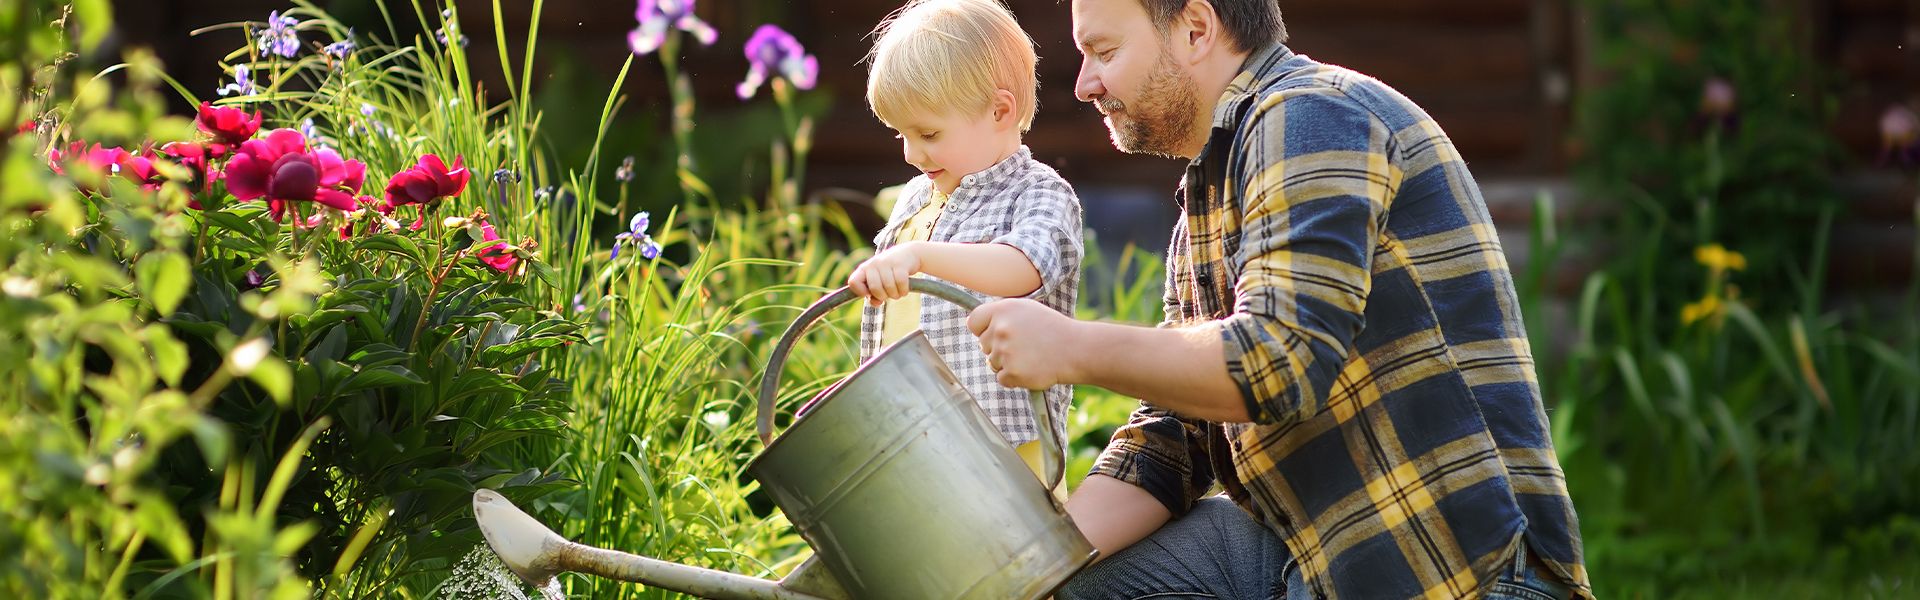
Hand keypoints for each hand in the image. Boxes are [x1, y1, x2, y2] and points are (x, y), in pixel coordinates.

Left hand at [847, 242, 922, 304]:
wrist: (909, 254)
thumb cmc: (891, 272)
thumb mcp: (880, 281)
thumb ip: (874, 293)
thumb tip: (875, 303)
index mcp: (864, 268)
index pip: (853, 282)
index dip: (860, 292)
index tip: (869, 294)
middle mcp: (873, 264)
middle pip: (874, 288)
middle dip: (883, 296)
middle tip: (889, 294)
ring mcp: (886, 262)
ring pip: (889, 287)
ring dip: (895, 294)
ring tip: (898, 292)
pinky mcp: (899, 263)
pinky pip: (900, 282)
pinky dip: (903, 290)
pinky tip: (904, 290)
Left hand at [967, 298, 1081, 388]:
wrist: (1075, 350)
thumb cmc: (1053, 330)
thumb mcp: (1027, 310)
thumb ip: (1002, 316)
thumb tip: (978, 326)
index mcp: (1003, 309)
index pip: (973, 322)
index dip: (981, 330)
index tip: (992, 334)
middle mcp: (1001, 329)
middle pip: (983, 345)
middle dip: (998, 348)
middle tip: (1023, 346)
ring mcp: (1005, 352)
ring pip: (992, 363)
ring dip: (1008, 363)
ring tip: (1031, 356)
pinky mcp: (1012, 372)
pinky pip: (1002, 379)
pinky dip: (1014, 378)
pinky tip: (1032, 369)